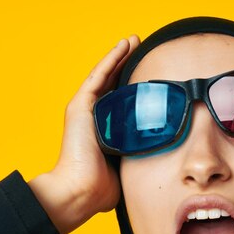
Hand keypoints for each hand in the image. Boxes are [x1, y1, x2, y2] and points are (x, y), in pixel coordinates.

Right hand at [29, 36, 139, 233]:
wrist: (80, 192)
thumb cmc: (99, 190)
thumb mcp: (124, 172)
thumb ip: (134, 166)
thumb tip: (154, 174)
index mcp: (103, 131)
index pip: (121, 103)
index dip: (132, 87)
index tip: (147, 76)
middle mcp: (93, 118)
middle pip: (113, 85)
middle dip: (127, 66)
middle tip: (142, 50)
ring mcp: (86, 111)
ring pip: (106, 76)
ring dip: (120, 57)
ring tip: (135, 41)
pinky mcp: (81, 106)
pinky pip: (98, 76)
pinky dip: (111, 59)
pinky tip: (124, 45)